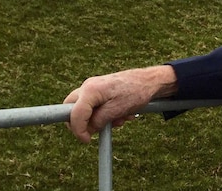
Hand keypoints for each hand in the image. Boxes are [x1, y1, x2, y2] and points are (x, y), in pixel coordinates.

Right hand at [63, 65, 177, 142]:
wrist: (149, 81)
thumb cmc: (135, 92)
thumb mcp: (116, 111)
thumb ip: (98, 121)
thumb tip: (88, 130)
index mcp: (90, 90)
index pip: (73, 114)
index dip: (77, 130)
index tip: (87, 140)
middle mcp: (88, 86)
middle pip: (72, 109)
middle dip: (82, 123)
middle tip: (94, 131)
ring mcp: (93, 87)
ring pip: (84, 108)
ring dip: (98, 119)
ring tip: (118, 120)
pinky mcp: (100, 90)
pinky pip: (94, 105)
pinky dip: (104, 114)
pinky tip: (121, 115)